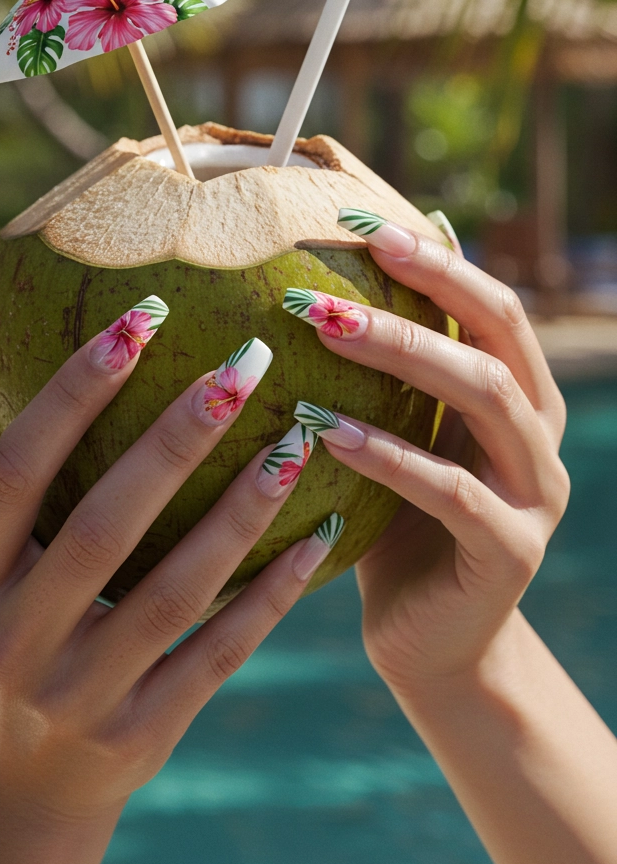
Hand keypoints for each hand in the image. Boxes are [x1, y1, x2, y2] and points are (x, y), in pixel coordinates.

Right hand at [0, 294, 338, 863]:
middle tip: (246, 363)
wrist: (14, 782)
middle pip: (102, 527)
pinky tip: (320, 532)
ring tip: (296, 440)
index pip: (17, 469)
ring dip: (240, 513)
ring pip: (173, 592)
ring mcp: (79, 692)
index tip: (143, 317)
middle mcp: (14, 635)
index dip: (74, 393)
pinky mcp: (142, 734)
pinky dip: (270, 596)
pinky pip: (217, 655)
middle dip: (175, 441)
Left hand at [283, 219, 568, 696]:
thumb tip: (341, 275)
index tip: (355, 220)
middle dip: (419, 292)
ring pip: (486, 397)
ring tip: (325, 328)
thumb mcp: (400, 434)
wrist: (433, 644)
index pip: (490, 304)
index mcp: (519, 394)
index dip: (434, 257)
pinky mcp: (511, 552)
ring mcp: (535, 493)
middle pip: (495, 336)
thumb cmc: (398, 523)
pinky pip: (452, 491)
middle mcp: (539, 434)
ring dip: (403, 355)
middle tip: (336, 269)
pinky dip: (389, 455)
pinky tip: (325, 430)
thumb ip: (393, 371)